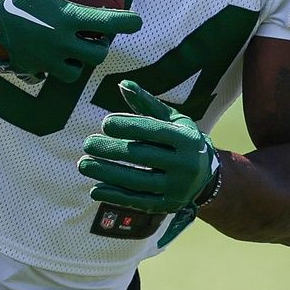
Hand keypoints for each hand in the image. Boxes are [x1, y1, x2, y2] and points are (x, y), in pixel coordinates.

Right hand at [0, 0, 141, 82]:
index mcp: (66, 18)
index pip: (110, 24)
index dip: (128, 22)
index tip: (136, 20)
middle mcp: (59, 43)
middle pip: (98, 54)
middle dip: (101, 45)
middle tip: (96, 34)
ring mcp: (44, 60)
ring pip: (76, 72)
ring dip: (78, 61)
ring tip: (74, 47)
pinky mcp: (27, 68)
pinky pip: (47, 76)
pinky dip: (51, 69)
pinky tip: (46, 55)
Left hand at [79, 80, 220, 244]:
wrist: (206, 175)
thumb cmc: (181, 139)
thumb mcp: (172, 119)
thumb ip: (147, 104)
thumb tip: (123, 84)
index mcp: (186, 139)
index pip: (154, 131)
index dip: (129, 126)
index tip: (105, 124)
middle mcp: (185, 164)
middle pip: (143, 156)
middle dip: (112, 150)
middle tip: (87, 143)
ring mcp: (176, 188)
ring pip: (137, 181)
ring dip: (107, 173)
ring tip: (83, 164)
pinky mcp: (167, 205)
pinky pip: (137, 202)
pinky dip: (115, 196)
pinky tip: (95, 189)